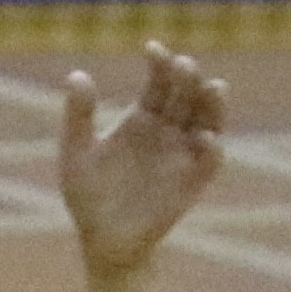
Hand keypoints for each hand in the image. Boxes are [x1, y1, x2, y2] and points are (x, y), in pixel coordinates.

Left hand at [59, 41, 227, 275]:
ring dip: (214, 104)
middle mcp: (169, 130)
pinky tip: (206, 138)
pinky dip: (212, 149)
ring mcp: (183, 155)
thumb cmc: (87, 196)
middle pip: (187, 94)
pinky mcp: (192, 183)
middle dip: (189, 77)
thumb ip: (78, 116)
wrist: (103, 241)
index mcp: (143, 116)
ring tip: (214, 88)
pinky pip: (209, 162)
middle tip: (184, 66)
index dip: (160, 62)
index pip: (160, 79)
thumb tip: (77, 74)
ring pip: (208, 120)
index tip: (152, 49)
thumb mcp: (76, 154)